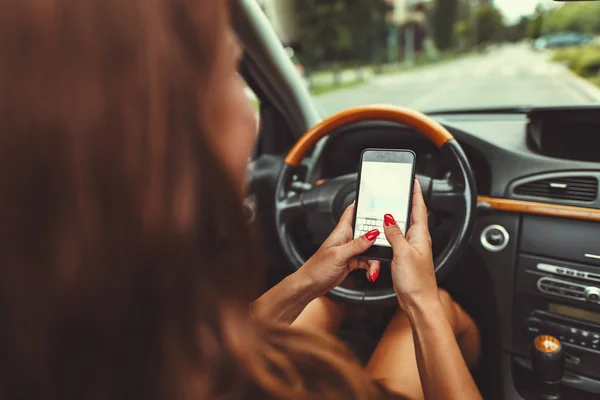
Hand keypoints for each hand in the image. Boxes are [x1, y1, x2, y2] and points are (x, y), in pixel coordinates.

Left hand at [298, 203, 381, 296]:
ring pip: (369, 249)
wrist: (311, 285)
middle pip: (367, 232)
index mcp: (341, 232)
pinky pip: (366, 261)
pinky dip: (370, 267)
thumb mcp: (339, 255)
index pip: (352, 212)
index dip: (363, 205)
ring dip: (374, 260)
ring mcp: (350, 251)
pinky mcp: (352, 262)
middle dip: (377, 239)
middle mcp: (346, 239)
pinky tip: (370, 273)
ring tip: (373, 269)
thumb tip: (372, 233)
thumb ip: (357, 245)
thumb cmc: (317, 269)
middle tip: (382, 247)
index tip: (377, 205)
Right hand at [383, 179, 438, 309]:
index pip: (419, 208)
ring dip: (395, 218)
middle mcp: (418, 240)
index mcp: (421, 235)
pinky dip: (390, 233)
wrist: (418, 302)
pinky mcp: (405, 257)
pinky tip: (383, 233)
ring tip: (386, 209)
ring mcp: (412, 248)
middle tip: (397, 190)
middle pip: (411, 215)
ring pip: (402, 227)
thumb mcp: (403, 253)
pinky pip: (397, 239)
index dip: (416, 193)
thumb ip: (394, 234)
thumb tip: (388, 218)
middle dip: (405, 202)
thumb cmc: (416, 281)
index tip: (413, 180)